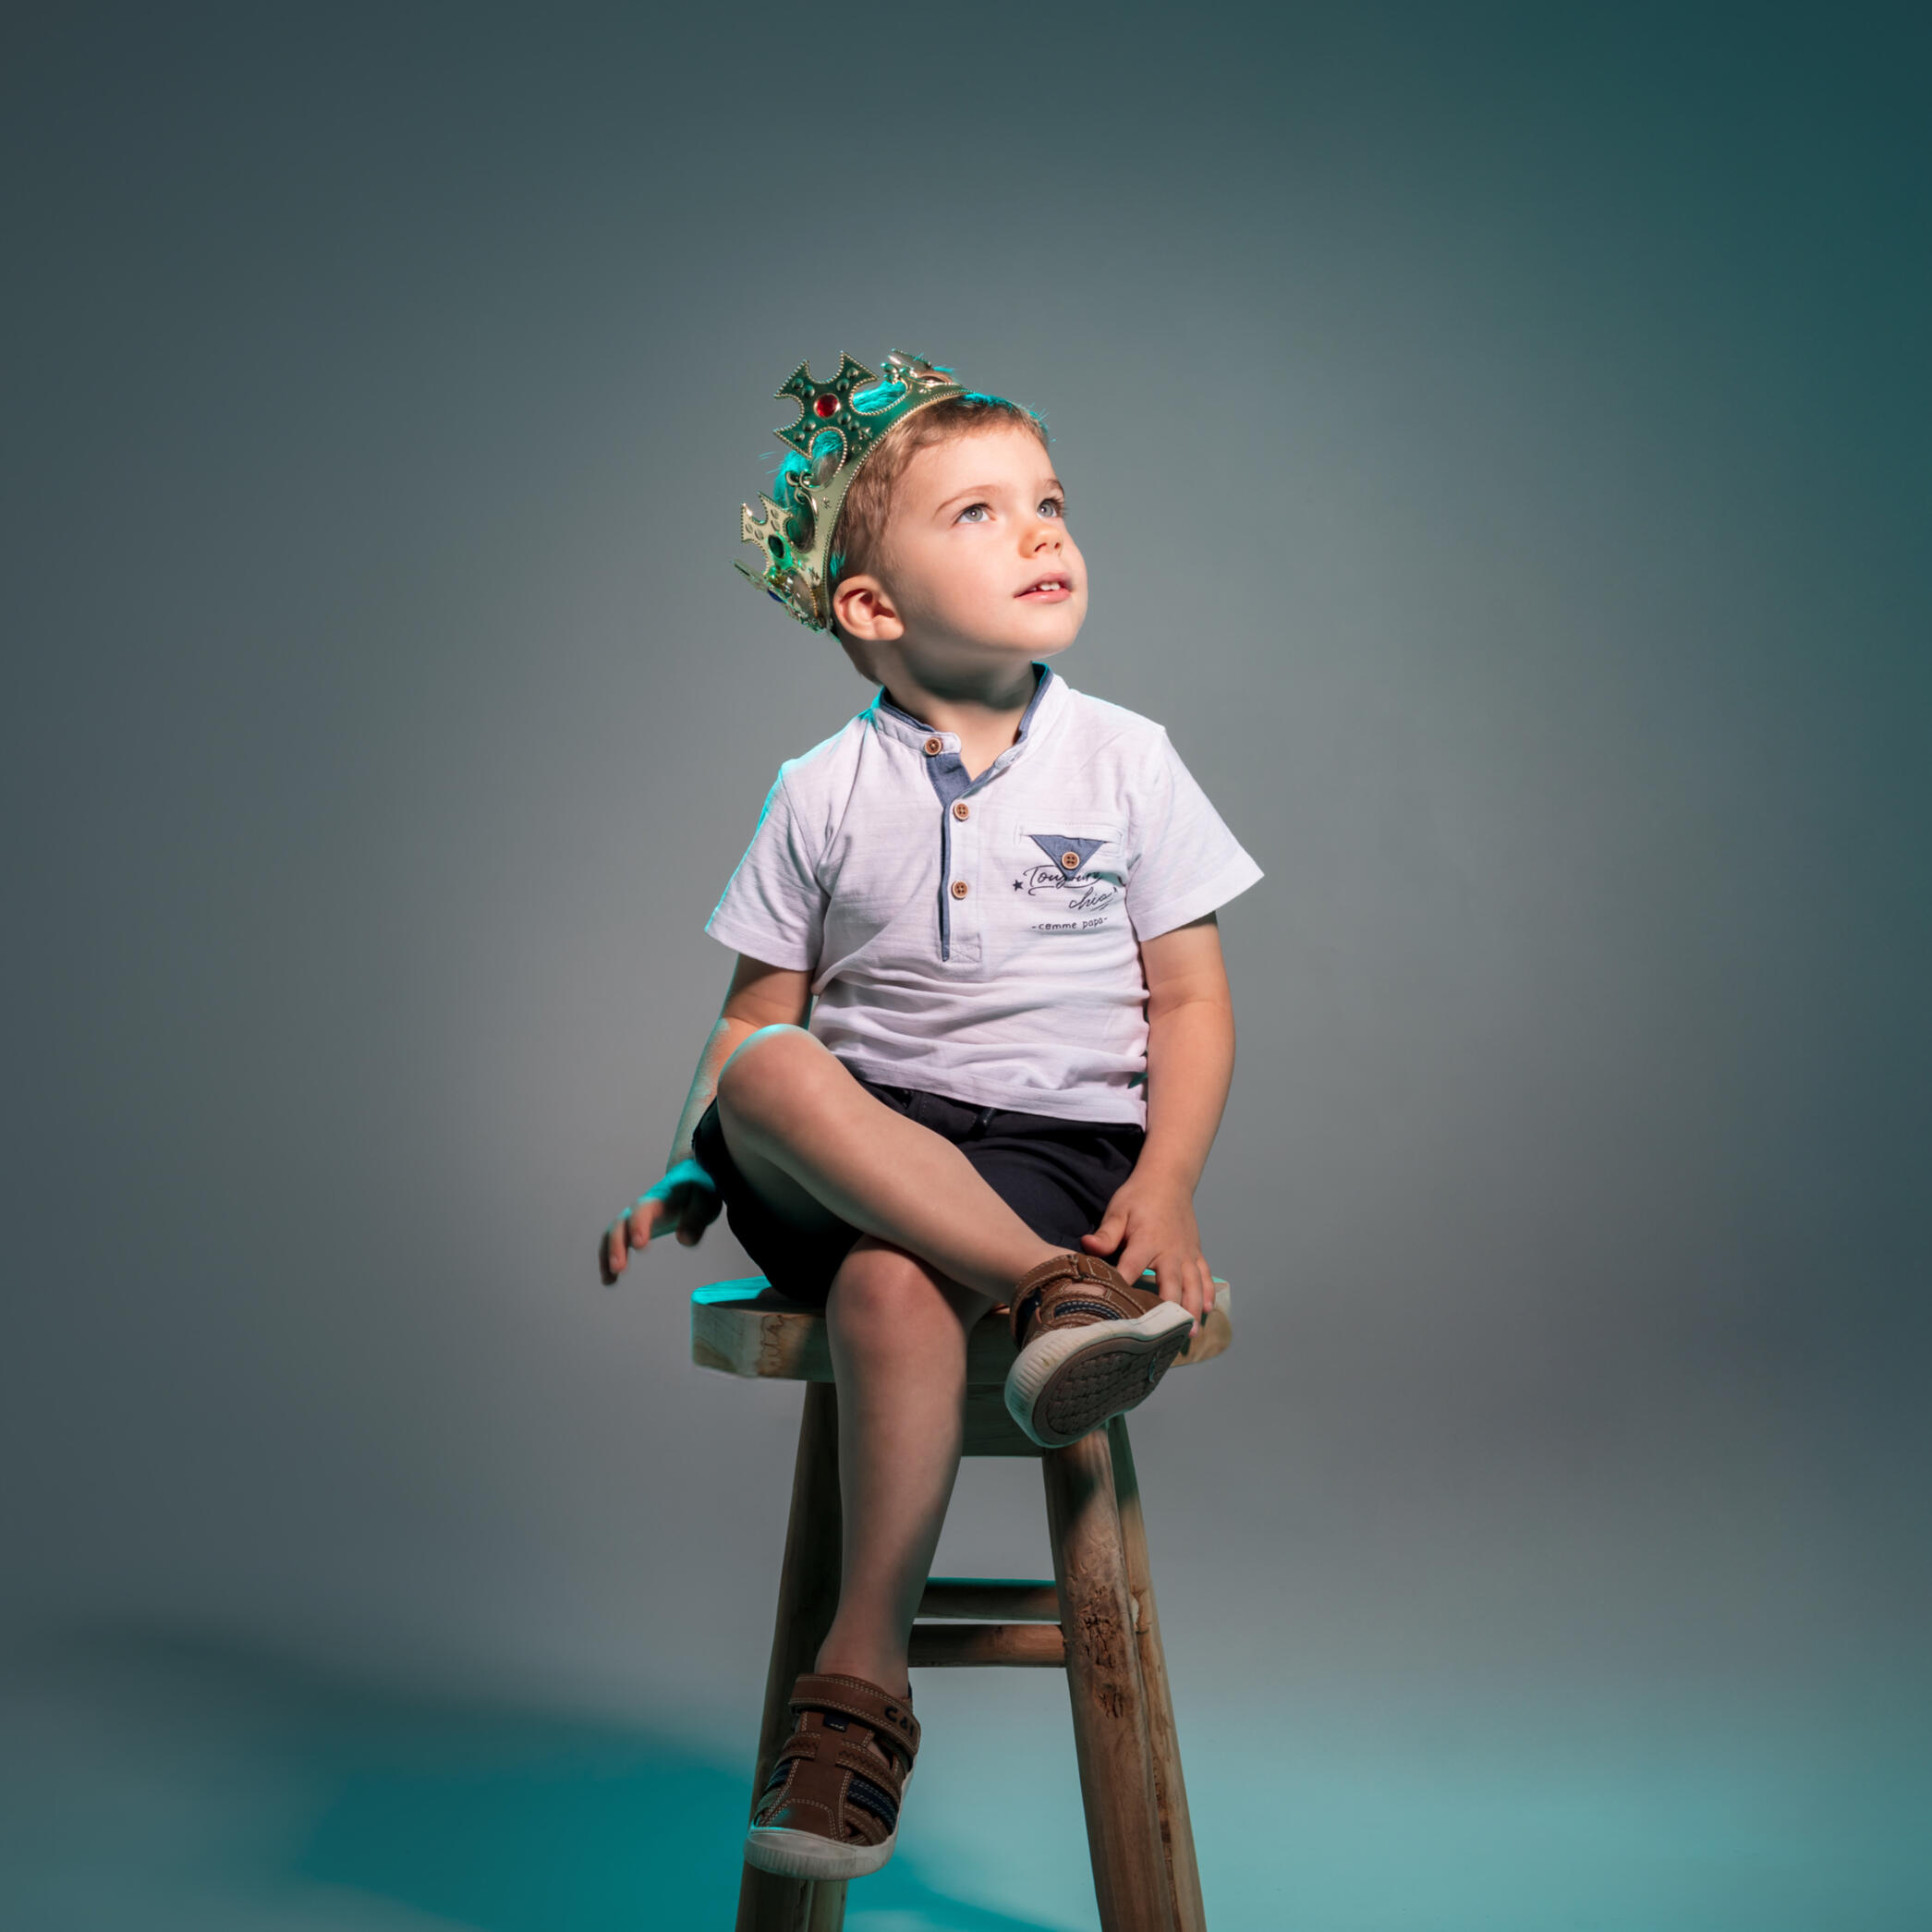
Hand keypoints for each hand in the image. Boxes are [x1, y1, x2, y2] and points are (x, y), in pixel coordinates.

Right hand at [599, 1158, 720, 1284]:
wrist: (688, 1176)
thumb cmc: (698, 1188)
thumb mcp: (706, 1200)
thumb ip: (696, 1219)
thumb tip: (684, 1240)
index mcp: (660, 1198)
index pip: (643, 1210)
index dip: (638, 1225)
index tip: (639, 1244)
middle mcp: (641, 1208)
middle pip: (620, 1223)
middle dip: (616, 1245)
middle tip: (618, 1267)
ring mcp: (634, 1218)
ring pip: (613, 1234)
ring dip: (608, 1255)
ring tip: (610, 1279)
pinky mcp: (634, 1228)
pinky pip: (615, 1242)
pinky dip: (608, 1259)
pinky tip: (610, 1280)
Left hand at [1081, 1176, 1214, 1332]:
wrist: (1169, 1179)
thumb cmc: (1138, 1197)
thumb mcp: (1118, 1210)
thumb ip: (1106, 1233)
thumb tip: (1087, 1246)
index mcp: (1147, 1241)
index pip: (1133, 1269)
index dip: (1125, 1288)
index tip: (1118, 1312)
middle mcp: (1170, 1251)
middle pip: (1171, 1284)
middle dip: (1168, 1310)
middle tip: (1164, 1335)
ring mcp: (1187, 1253)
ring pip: (1193, 1285)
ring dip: (1192, 1308)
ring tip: (1190, 1332)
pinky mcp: (1196, 1253)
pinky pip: (1205, 1275)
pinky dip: (1207, 1293)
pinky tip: (1207, 1311)